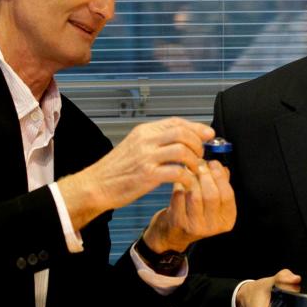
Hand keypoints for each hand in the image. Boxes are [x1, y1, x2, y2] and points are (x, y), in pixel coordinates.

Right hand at [59, 118, 213, 228]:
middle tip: (201, 155)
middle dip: (198, 144)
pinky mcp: (147, 175)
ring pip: (182, 150)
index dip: (196, 127)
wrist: (97, 185)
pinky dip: (187, 177)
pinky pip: (177, 172)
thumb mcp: (135, 146)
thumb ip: (156, 141)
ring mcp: (146, 157)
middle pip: (183, 133)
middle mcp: (146, 140)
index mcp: (144, 131)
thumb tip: (182, 138)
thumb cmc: (117, 169)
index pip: (176, 122)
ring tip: (194, 168)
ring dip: (194, 160)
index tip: (209, 134)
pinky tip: (187, 181)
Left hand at [145, 159, 235, 251]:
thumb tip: (222, 168)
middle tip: (199, 164)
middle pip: (211, 195)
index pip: (227, 194)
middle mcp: (213, 226)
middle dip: (205, 175)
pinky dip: (179, 185)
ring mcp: (195, 226)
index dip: (220, 176)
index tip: (213, 163)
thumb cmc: (196, 212)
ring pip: (195, 195)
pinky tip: (179, 179)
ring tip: (189, 170)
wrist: (174, 233)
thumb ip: (220, 185)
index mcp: (226, 220)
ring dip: (192, 178)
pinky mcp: (179, 222)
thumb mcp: (213, 202)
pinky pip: (179, 197)